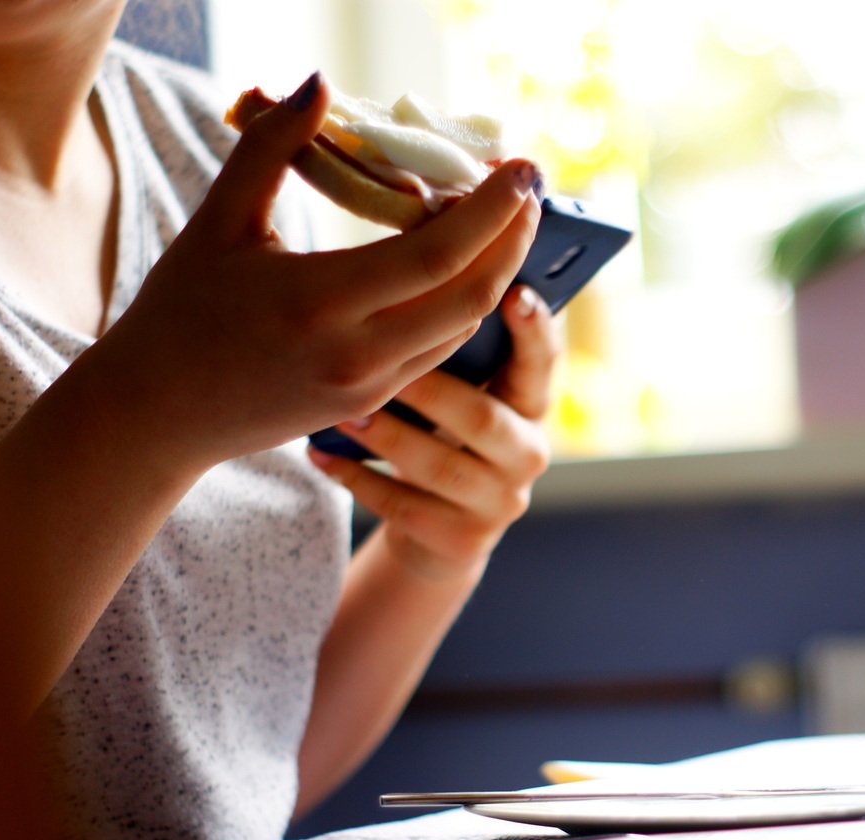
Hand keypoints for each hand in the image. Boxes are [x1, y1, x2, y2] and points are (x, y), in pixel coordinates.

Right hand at [77, 73, 541, 476]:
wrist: (158, 414)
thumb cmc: (180, 313)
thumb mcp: (217, 224)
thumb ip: (268, 150)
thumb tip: (317, 82)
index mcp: (317, 304)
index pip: (435, 256)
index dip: (490, 212)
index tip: (521, 170)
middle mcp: (355, 353)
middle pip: (469, 296)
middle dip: (514, 240)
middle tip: (530, 188)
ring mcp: (369, 385)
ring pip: (462, 327)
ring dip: (496, 272)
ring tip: (508, 218)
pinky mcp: (372, 401)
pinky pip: (439, 349)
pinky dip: (464, 303)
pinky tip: (469, 264)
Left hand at [307, 284, 559, 582]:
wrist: (438, 532)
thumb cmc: (440, 435)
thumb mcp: (464, 395)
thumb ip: (457, 352)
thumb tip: (421, 274)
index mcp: (532, 406)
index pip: (544, 364)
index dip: (534, 332)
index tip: (514, 294)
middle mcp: (529, 455)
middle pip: (484, 419)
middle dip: (429, 391)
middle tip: (381, 362)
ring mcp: (500, 503)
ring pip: (440, 466)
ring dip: (387, 436)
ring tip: (342, 412)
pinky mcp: (462, 540)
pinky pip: (403, 506)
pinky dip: (357, 478)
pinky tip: (320, 455)